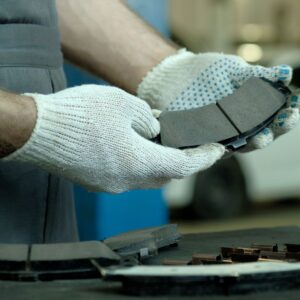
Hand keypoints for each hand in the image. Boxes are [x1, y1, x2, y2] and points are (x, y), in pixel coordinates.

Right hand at [3, 85, 224, 191]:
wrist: (39, 132)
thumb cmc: (80, 115)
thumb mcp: (123, 104)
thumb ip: (147, 120)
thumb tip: (156, 130)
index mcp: (139, 162)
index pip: (183, 165)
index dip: (204, 159)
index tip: (218, 151)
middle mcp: (128, 180)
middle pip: (166, 173)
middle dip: (181, 160)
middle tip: (189, 143)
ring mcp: (111, 185)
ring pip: (146, 176)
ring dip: (157, 161)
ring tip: (159, 141)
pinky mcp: (98, 181)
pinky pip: (127, 175)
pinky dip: (137, 162)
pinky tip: (132, 145)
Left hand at [137, 50, 298, 149]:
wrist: (173, 78)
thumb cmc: (205, 74)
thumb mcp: (231, 70)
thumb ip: (254, 75)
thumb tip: (283, 74)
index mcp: (248, 113)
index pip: (272, 119)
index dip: (285, 115)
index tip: (294, 108)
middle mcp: (235, 130)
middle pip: (259, 136)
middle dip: (274, 131)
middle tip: (284, 122)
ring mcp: (216, 138)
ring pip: (238, 146)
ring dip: (252, 143)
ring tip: (262, 137)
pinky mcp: (196, 144)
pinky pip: (209, 149)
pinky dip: (218, 148)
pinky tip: (228, 144)